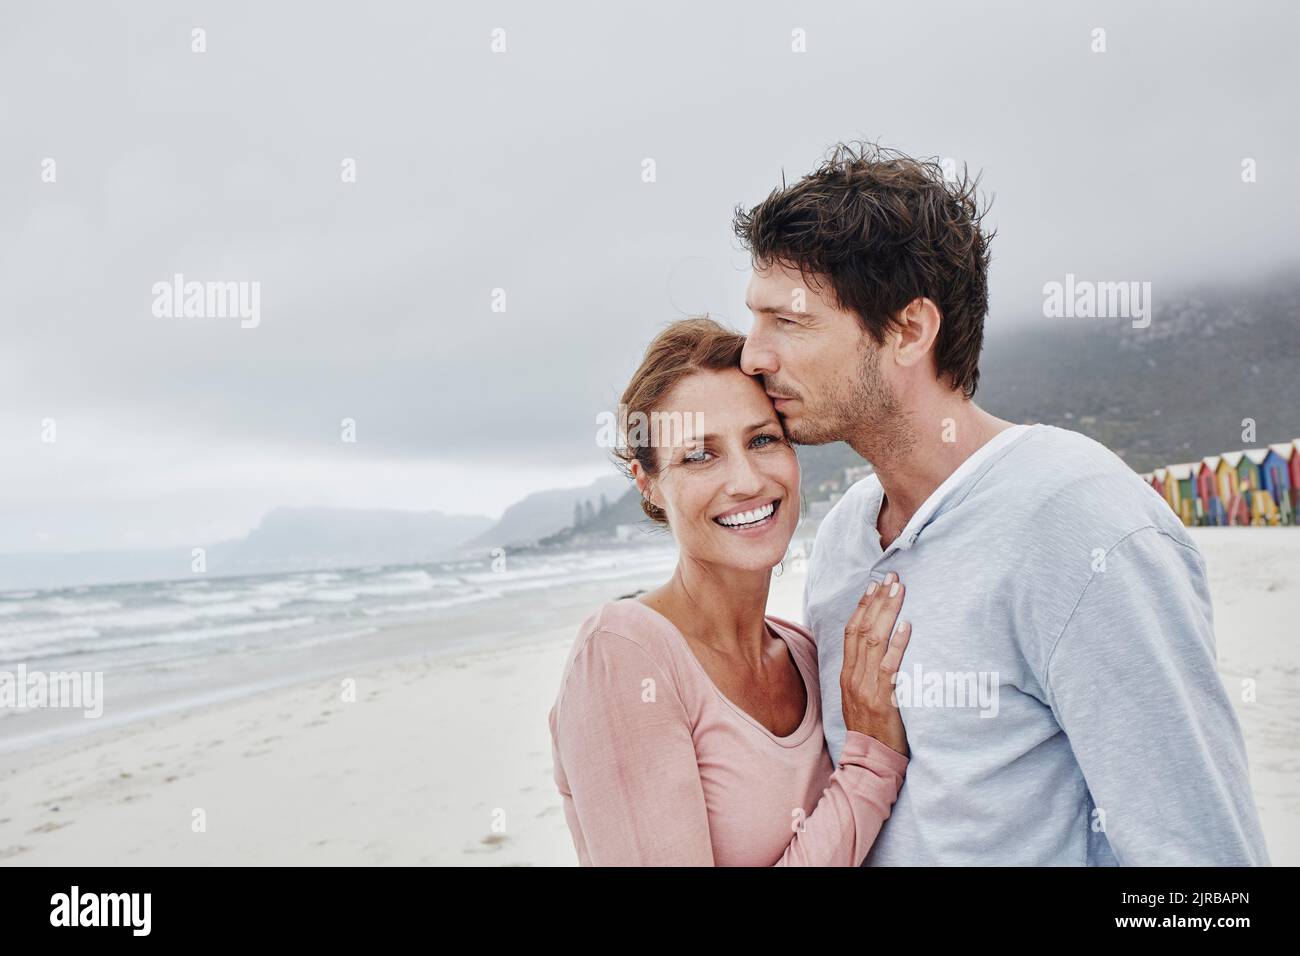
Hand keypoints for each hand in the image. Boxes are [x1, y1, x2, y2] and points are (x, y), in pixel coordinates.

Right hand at [839, 571, 909, 756]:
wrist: (870, 761)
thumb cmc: (870, 728)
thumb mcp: (859, 697)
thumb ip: (864, 672)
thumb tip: (877, 646)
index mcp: (846, 674)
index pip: (851, 630)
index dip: (862, 606)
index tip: (874, 585)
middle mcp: (852, 676)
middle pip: (862, 629)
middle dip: (877, 601)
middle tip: (892, 578)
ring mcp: (865, 688)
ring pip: (874, 642)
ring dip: (888, 613)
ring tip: (900, 592)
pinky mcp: (882, 700)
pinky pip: (889, 667)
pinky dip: (897, 644)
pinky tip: (907, 627)